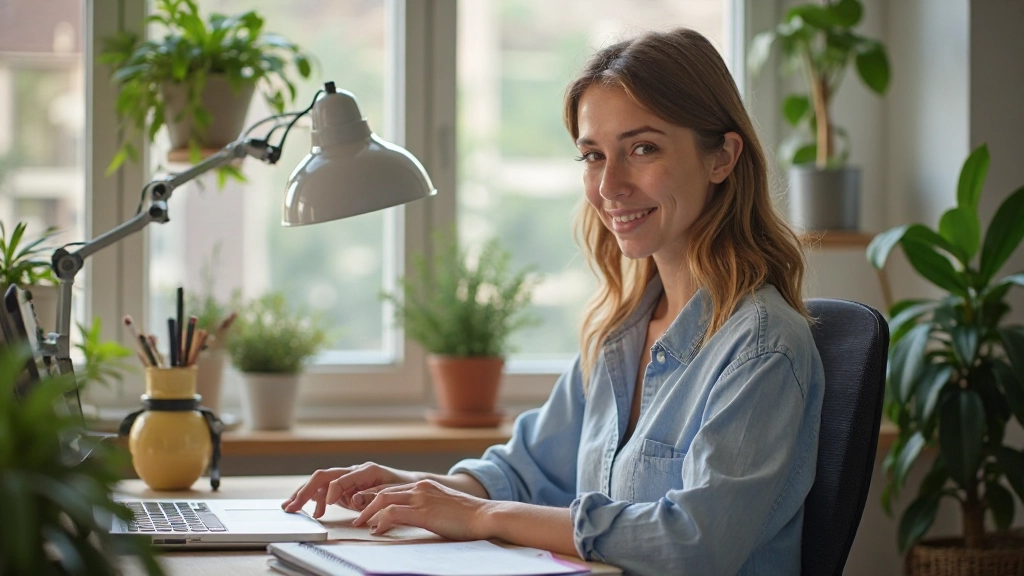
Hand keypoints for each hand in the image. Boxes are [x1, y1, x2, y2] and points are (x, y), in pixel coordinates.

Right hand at [281, 462, 419, 517]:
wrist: (409, 485)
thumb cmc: (401, 489)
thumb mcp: (390, 493)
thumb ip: (371, 496)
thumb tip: (352, 498)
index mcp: (365, 470)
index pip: (340, 479)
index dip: (331, 492)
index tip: (326, 508)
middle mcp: (354, 471)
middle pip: (324, 476)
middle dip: (305, 490)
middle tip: (292, 506)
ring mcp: (349, 477)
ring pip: (321, 481)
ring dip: (305, 493)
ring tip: (290, 506)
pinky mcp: (347, 486)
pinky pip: (326, 489)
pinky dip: (316, 498)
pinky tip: (310, 509)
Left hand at [353, 479, 492, 539]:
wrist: (484, 515)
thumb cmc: (467, 516)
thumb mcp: (443, 506)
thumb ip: (427, 507)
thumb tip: (416, 518)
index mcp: (424, 485)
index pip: (392, 488)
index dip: (375, 498)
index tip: (365, 509)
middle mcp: (420, 487)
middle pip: (383, 491)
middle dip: (366, 504)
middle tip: (356, 517)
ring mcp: (421, 498)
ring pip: (383, 499)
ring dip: (368, 513)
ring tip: (360, 524)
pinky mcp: (423, 511)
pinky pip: (393, 513)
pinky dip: (381, 522)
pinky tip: (377, 531)